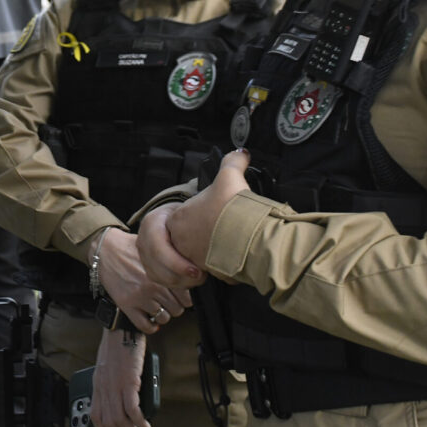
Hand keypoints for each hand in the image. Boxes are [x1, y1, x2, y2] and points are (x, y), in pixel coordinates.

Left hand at [89, 329, 149, 426]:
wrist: (121, 327)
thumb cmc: (117, 344)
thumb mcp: (107, 366)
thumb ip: (110, 383)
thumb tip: (122, 399)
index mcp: (97, 385)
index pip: (96, 417)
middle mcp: (104, 388)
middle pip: (109, 423)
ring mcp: (115, 386)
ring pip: (120, 421)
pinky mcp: (128, 381)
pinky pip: (132, 410)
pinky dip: (139, 421)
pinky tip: (145, 423)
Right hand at [97, 228, 190, 333]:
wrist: (105, 250)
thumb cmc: (130, 247)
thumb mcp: (154, 249)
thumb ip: (171, 262)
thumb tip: (190, 274)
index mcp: (163, 272)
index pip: (187, 296)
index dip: (186, 297)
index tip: (181, 295)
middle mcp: (154, 287)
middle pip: (177, 309)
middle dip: (175, 306)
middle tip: (169, 301)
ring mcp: (140, 298)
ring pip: (164, 318)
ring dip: (163, 314)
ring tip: (158, 307)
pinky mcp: (127, 306)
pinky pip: (146, 326)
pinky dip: (151, 326)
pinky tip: (150, 318)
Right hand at [137, 203, 206, 290]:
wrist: (169, 217)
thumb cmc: (182, 214)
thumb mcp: (186, 211)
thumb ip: (191, 224)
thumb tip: (207, 242)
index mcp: (150, 224)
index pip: (159, 250)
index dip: (178, 264)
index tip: (198, 271)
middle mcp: (143, 242)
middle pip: (159, 268)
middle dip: (183, 277)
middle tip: (203, 276)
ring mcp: (144, 257)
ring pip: (161, 278)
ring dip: (182, 282)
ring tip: (201, 276)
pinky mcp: (149, 268)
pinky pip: (162, 282)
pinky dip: (179, 283)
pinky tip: (192, 278)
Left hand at [166, 150, 250, 278]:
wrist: (248, 235)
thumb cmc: (233, 206)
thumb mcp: (231, 175)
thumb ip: (233, 162)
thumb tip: (242, 152)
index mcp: (178, 219)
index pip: (184, 218)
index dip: (202, 214)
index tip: (217, 213)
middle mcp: (181, 242)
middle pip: (190, 238)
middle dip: (206, 234)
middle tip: (225, 227)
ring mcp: (193, 260)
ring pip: (200, 255)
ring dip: (214, 249)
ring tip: (230, 242)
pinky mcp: (209, 274)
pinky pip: (213, 269)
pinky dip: (223, 263)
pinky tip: (235, 255)